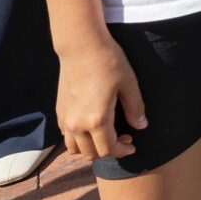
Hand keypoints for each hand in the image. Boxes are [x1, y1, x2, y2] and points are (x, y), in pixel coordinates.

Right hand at [56, 40, 144, 160]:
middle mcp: (77, 124)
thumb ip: (135, 108)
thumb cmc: (108, 61)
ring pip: (74, 148)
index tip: (132, 145)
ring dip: (90, 148)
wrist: (81, 45)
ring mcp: (66, 118)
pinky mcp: (59, 111)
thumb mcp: (128, 83)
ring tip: (105, 136)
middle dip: (109, 151)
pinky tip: (90, 126)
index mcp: (96, 120)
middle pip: (91, 153)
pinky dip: (78, 139)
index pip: (108, 150)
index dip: (122, 151)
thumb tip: (141, 126)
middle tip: (124, 138)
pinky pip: (66, 136)